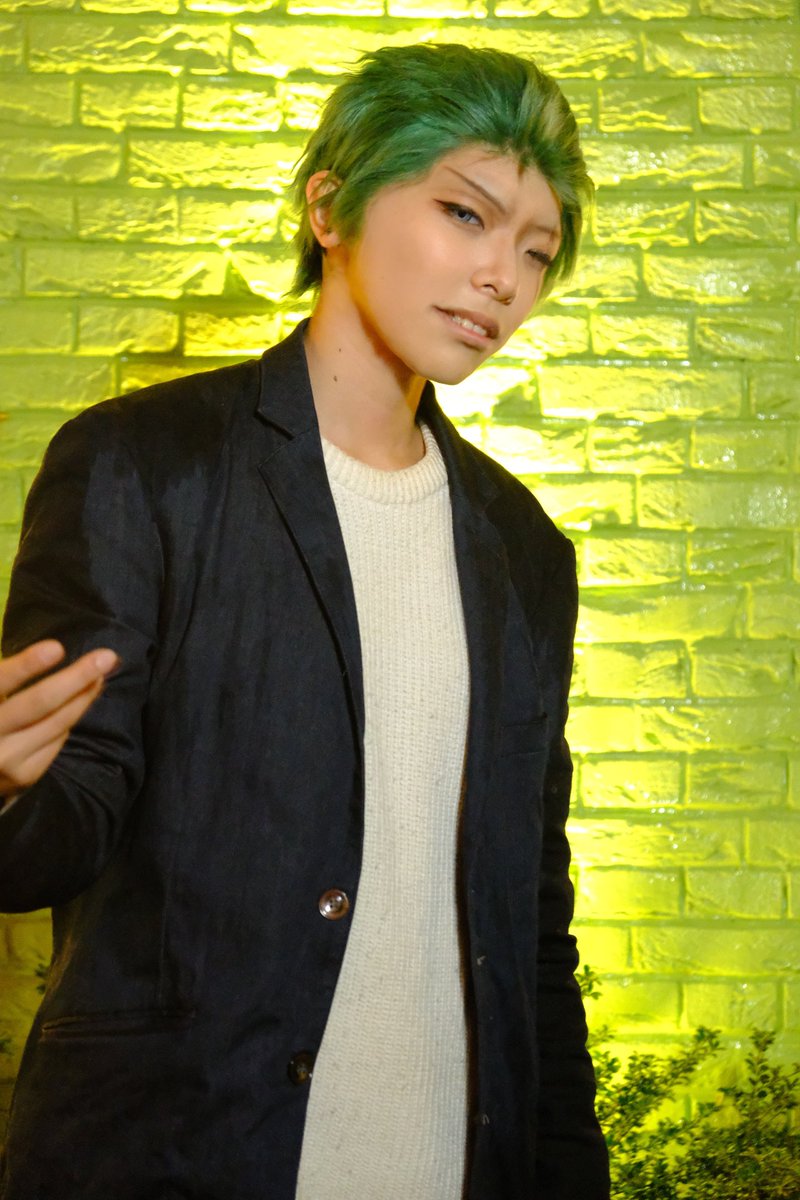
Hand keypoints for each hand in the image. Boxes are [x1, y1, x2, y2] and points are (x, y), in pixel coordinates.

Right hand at [0, 641, 118, 799]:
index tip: (56, 648)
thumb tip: (44, 652)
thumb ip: (5, 678)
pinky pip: (58, 738)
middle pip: (39, 704)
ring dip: (84, 695)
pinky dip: (70, 717)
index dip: (25, 666)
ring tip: (102, 672)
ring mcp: (8, 761)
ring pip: (58, 722)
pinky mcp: (26, 776)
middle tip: (106, 657)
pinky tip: (81, 699)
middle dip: (77, 677)